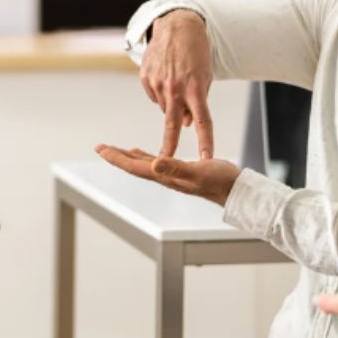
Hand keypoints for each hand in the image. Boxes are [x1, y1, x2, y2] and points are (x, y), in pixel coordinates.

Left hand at [95, 145, 239, 204]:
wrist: (236, 190)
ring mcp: (173, 175)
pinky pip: (157, 163)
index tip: (101, 148)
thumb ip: (176, 168)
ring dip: (128, 157)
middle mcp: (165, 177)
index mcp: (165, 176)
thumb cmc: (220, 181)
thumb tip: (154, 164)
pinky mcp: (182, 171)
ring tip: (116, 149)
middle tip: (100, 147)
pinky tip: (146, 154)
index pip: (135, 166)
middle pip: (134, 166)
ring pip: (144, 164)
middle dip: (117, 156)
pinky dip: (147, 157)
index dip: (117, 157)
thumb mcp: (198, 171)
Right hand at [139, 9, 214, 158]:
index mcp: (195, 88)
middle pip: (172, 123)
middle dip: (168, 145)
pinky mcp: (145, 77)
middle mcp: (175, 87)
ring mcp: (158, 83)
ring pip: (164, 107)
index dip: (205, 141)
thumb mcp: (204, 76)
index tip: (206, 158)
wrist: (177, 26)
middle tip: (163, 161)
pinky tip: (165, 77)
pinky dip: (160, 92)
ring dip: (171, 104)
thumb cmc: (196, 52)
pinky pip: (154, 95)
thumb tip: (185, 123)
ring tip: (177, 83)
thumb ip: (196, 102)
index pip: (203, 121)